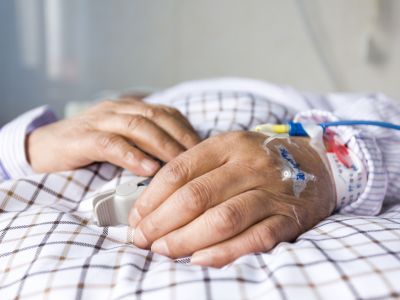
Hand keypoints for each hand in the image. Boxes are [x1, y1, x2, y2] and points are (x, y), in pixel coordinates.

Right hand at [27, 98, 200, 175]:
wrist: (42, 148)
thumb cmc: (88, 149)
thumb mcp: (122, 142)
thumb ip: (145, 144)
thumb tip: (180, 162)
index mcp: (130, 109)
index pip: (167, 113)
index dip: (188, 131)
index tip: (205, 151)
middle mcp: (118, 109)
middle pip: (158, 117)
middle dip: (181, 139)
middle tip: (199, 161)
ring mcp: (99, 121)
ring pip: (138, 126)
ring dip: (162, 146)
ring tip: (179, 166)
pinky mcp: (82, 138)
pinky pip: (111, 144)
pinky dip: (132, 155)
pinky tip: (148, 169)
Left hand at [129, 131, 335, 266]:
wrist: (317, 163)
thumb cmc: (261, 160)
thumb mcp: (229, 151)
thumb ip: (196, 170)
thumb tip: (153, 204)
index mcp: (228, 145)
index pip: (179, 170)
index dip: (152, 197)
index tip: (137, 217)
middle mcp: (249, 165)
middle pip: (196, 196)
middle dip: (161, 222)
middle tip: (142, 239)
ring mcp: (271, 192)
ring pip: (222, 218)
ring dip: (186, 239)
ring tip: (162, 250)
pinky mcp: (288, 218)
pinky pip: (254, 238)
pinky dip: (225, 252)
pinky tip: (199, 260)